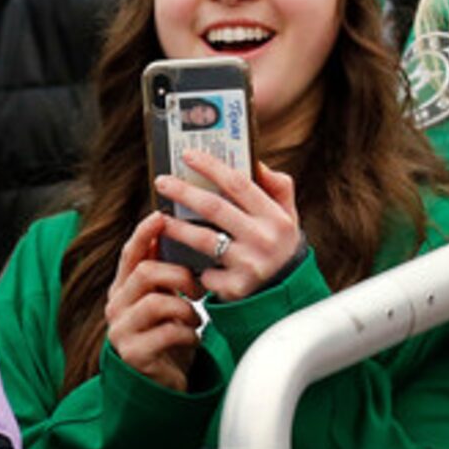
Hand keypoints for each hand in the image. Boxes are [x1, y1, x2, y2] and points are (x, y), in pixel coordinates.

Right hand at [104, 211, 203, 389]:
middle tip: (199, 288)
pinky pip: (167, 331)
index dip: (144, 233)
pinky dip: (188, 333)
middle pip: (145, 272)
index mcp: (123, 290)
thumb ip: (164, 274)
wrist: (161, 385)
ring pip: (157, 301)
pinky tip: (193, 338)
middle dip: (179, 275)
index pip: (129, 254)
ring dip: (186, 308)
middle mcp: (116, 307)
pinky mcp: (134, 353)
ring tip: (196, 319)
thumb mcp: (165, 302)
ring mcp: (121, 331)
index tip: (161, 216)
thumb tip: (174, 234)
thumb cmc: (167, 337)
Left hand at [154, 149, 301, 301]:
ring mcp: (250, 264)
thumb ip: (277, 188)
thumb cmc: (281, 247)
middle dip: (183, 192)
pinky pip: (205, 272)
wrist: (289, 294)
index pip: (238, 183)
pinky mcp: (236, 288)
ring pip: (203, 240)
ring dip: (176, 227)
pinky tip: (179, 259)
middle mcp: (264, 239)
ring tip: (159, 218)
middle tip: (161, 182)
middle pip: (214, 208)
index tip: (187, 155)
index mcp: (276, 217)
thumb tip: (256, 162)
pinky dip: (193, 266)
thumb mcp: (289, 216)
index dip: (211, 167)